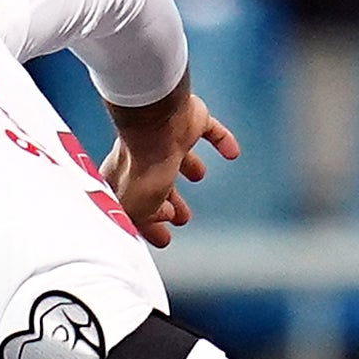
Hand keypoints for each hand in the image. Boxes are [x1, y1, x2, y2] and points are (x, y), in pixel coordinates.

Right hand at [103, 82, 239, 244]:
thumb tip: (149, 228)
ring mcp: (168, 136)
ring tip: (199, 177)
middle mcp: (145, 156)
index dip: (149, 224)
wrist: (157, 123)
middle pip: (158, 182)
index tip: (163, 238)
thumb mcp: (136, 210)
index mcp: (127, 179)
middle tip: (182, 218)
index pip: (136, 206)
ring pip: (179, 156)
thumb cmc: (143, 167)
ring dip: (190, 167)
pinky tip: (232, 152)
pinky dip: (221, 141)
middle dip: (169, 202)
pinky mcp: (191, 119)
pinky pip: (210, 131)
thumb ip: (141, 221)